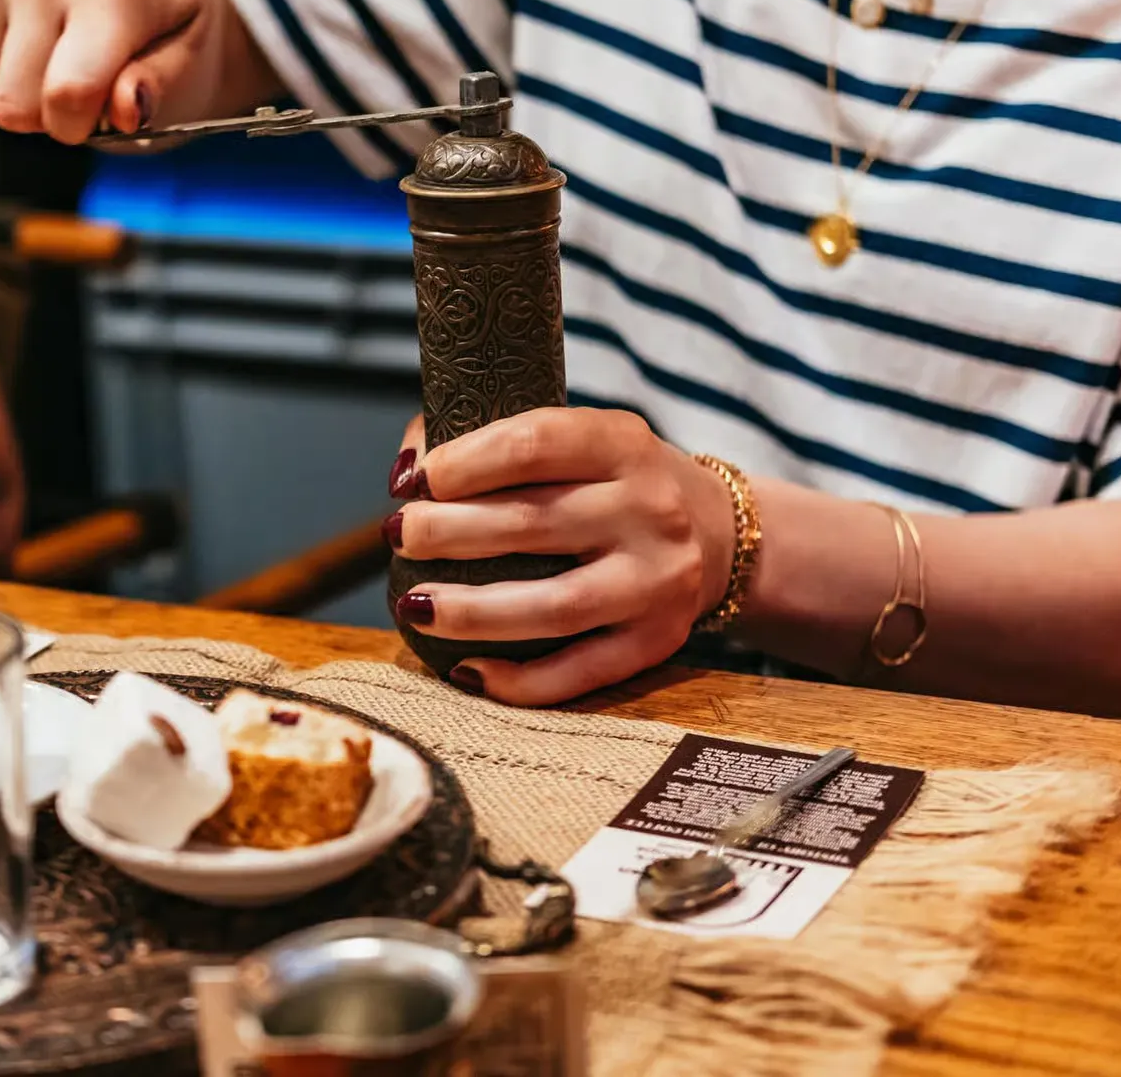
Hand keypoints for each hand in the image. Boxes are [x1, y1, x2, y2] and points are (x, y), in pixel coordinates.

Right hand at [0, 0, 217, 143]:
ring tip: (50, 52)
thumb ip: (160, 85)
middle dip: (43, 113)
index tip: (95, 112)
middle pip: (12, 103)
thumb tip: (124, 112)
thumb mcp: (189, 44)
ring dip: (11, 88)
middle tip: (75, 77)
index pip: (66, 96)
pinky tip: (25, 27)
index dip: (76, 126)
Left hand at [386, 409, 736, 705]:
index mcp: (622, 444)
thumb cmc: (613, 483)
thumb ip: (495, 443)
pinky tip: (467, 670)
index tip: (417, 480)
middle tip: (399, 535)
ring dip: (471, 611)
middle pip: (533, 524)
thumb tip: (408, 473)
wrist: (721, 536)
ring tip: (413, 606)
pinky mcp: (655, 642)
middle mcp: (648, 510)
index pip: (537, 444)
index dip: (466, 462)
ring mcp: (656, 582)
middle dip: (449, 532)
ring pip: (554, 607)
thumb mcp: (579, 440)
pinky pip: (580, 672)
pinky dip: (519, 679)